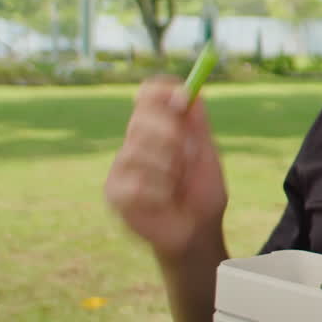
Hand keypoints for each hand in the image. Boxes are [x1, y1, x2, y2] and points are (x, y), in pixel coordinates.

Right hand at [104, 76, 227, 256]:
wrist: (198, 230)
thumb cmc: (201, 191)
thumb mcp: (207, 153)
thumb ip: (197, 123)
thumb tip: (192, 90)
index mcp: (157, 128)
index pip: (148, 95)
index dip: (162, 92)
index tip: (184, 99)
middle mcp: (135, 142)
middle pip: (141, 117)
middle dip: (171, 135)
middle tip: (189, 155)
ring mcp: (122, 167)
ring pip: (138, 150)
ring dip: (169, 169)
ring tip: (176, 185)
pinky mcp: (115, 192)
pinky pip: (136, 182)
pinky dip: (160, 192)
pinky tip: (164, 202)